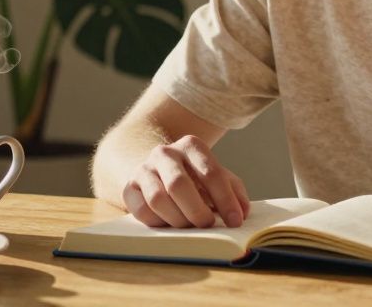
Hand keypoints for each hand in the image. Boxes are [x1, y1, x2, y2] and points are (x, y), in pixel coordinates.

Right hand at [122, 135, 250, 228]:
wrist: (158, 171)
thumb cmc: (194, 177)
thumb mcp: (216, 177)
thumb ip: (233, 191)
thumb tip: (242, 212)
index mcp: (191, 145)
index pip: (210, 172)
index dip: (225, 199)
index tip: (235, 221)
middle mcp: (165, 152)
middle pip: (179, 185)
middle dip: (197, 211)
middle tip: (208, 225)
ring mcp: (143, 169)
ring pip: (158, 199)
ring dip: (178, 219)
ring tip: (190, 226)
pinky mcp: (129, 188)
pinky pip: (142, 211)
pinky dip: (159, 223)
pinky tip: (170, 224)